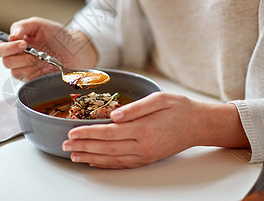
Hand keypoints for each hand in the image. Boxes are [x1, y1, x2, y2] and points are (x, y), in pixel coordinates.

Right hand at [0, 17, 97, 80]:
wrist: (76, 51)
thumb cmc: (58, 37)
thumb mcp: (39, 25)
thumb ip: (22, 26)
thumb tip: (10, 36)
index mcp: (16, 43)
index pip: (0, 48)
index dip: (7, 47)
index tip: (23, 43)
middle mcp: (18, 57)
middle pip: (4, 61)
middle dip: (17, 55)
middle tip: (31, 50)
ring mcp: (26, 70)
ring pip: (14, 71)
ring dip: (28, 64)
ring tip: (42, 58)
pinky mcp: (34, 80)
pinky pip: (27, 80)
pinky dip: (36, 73)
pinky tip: (45, 67)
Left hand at [62, 92, 248, 168]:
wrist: (198, 125)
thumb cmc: (179, 108)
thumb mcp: (159, 99)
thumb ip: (135, 108)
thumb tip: (114, 115)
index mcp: (144, 129)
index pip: (109, 133)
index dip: (88, 133)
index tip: (72, 132)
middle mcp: (142, 145)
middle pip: (106, 148)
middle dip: (83, 146)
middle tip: (65, 145)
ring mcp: (144, 155)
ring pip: (112, 158)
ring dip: (90, 157)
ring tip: (74, 156)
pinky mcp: (146, 158)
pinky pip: (122, 164)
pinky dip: (106, 164)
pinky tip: (94, 162)